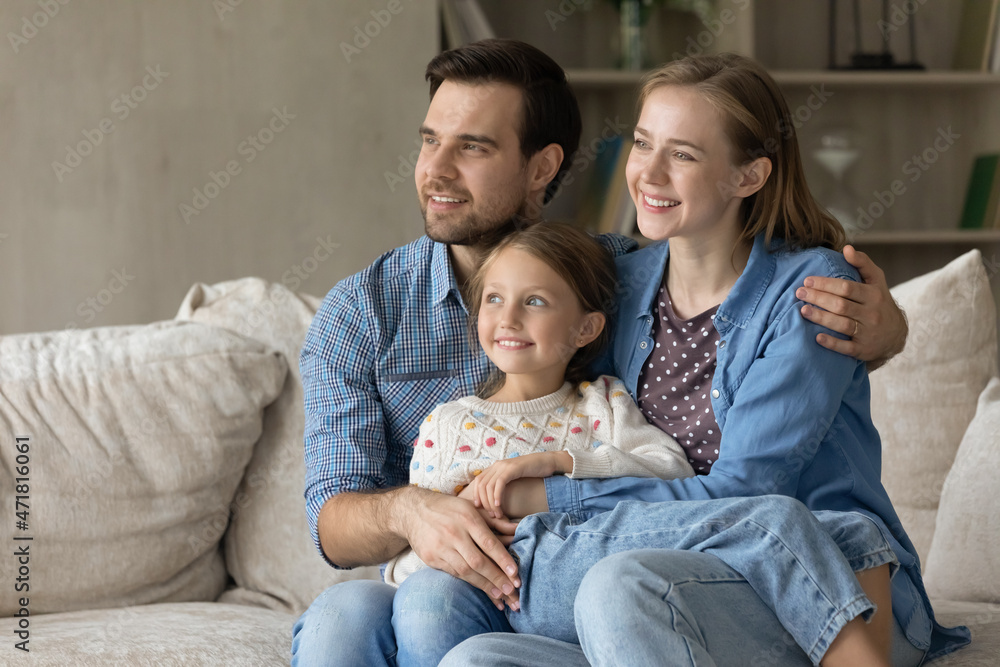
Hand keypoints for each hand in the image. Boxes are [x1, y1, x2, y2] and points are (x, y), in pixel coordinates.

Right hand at [399, 487, 520, 610]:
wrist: (413, 511)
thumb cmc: (449, 508)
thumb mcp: (472, 508)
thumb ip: (495, 521)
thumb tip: (518, 529)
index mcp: (467, 518)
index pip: (489, 543)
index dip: (503, 560)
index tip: (516, 575)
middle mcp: (454, 533)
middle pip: (478, 561)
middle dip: (497, 579)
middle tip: (512, 592)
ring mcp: (441, 547)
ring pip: (465, 571)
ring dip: (484, 586)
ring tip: (500, 597)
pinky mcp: (431, 558)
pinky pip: (453, 573)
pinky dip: (469, 583)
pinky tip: (481, 590)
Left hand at [471, 452, 569, 518]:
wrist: (547, 462)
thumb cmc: (532, 473)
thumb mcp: (514, 479)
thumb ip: (503, 484)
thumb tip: (494, 499)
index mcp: (495, 467)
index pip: (478, 481)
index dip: (476, 495)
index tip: (479, 508)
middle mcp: (497, 465)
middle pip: (481, 485)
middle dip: (484, 502)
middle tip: (491, 515)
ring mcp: (504, 466)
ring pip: (489, 486)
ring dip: (491, 502)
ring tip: (497, 514)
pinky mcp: (512, 468)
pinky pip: (500, 483)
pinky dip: (497, 495)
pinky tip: (499, 505)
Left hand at [796, 245, 906, 369]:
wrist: (896, 334)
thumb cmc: (879, 302)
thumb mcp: (877, 281)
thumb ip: (862, 263)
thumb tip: (846, 248)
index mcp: (874, 295)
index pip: (847, 288)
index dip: (826, 284)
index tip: (807, 281)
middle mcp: (872, 314)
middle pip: (841, 305)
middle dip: (818, 298)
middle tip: (799, 293)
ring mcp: (868, 333)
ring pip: (842, 325)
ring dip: (821, 317)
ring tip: (802, 310)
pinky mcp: (863, 350)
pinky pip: (846, 347)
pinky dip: (832, 343)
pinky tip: (817, 337)